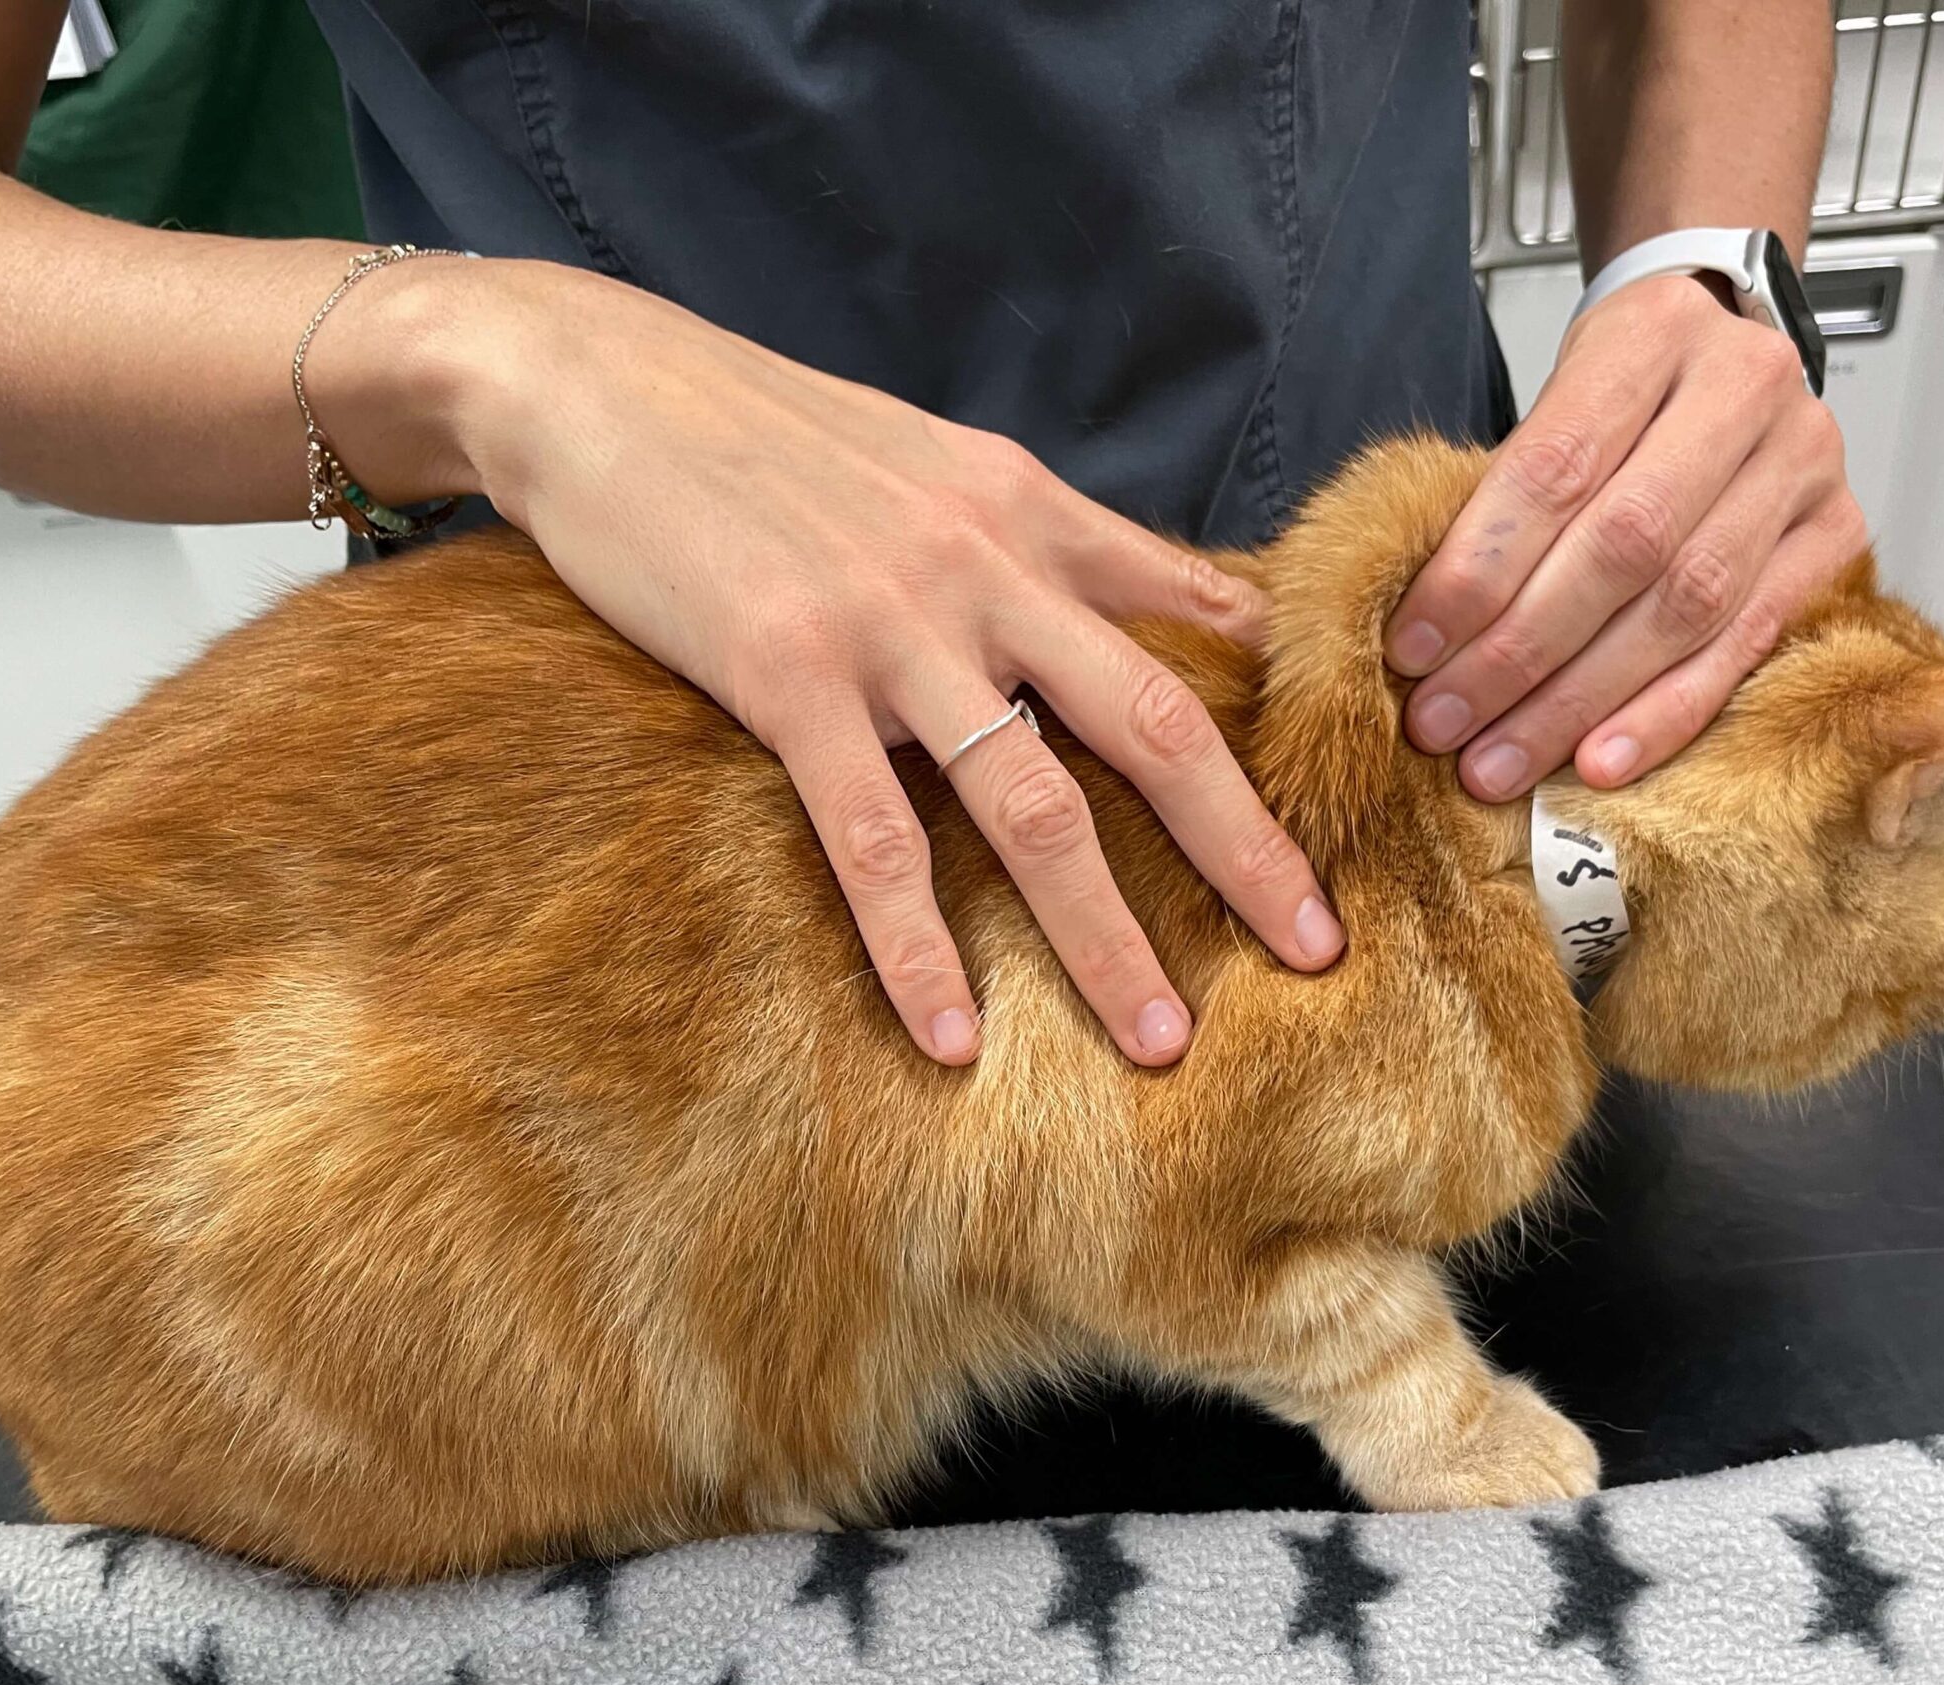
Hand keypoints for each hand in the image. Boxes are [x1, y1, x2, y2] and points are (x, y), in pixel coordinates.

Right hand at [430, 261, 1344, 1067]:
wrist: (601, 385)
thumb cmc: (771, 432)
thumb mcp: (938, 458)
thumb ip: (1050, 536)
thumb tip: (1160, 601)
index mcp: (1032, 510)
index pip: (1193, 621)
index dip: (1276, 718)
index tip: (1342, 806)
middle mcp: (988, 569)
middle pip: (1153, 728)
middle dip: (1245, 848)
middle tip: (1317, 951)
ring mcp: (890, 630)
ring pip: (1030, 806)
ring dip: (1102, 935)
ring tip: (1159, 1039)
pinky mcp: (786, 680)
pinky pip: (871, 840)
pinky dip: (915, 950)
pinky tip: (951, 1037)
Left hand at [1383, 272, 1868, 799]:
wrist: (1728, 341)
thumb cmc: (1624, 383)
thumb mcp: (1553, 393)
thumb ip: (1503, 494)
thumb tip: (1426, 634)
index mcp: (1655, 332)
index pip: (1555, 469)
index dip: (1478, 571)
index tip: (1412, 649)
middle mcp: (1746, 386)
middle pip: (1626, 546)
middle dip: (1520, 652)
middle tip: (1444, 724)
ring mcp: (1806, 462)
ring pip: (1687, 606)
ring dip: (1580, 700)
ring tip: (1501, 760)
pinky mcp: (1838, 534)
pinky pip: (1748, 644)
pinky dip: (1666, 712)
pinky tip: (1599, 761)